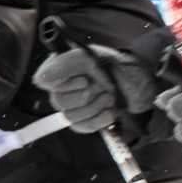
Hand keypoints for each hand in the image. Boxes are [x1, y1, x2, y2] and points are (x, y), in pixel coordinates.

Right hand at [32, 44, 157, 132]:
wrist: (138, 82)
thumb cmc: (116, 65)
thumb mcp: (94, 56)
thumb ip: (67, 63)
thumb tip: (43, 79)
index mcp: (59, 68)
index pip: (44, 80)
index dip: (67, 81)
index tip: (87, 76)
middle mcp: (60, 88)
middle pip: (59, 101)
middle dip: (88, 93)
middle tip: (104, 84)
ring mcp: (71, 107)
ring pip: (71, 116)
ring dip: (97, 105)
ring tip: (110, 95)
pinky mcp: (83, 121)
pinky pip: (82, 127)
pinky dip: (100, 119)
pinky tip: (111, 111)